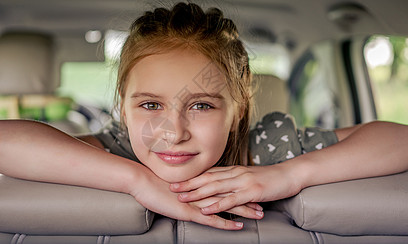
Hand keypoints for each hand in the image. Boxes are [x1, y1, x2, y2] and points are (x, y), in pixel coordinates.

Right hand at [129, 166, 261, 229]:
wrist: (142, 181)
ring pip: (226, 206)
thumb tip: (196, 189)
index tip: (254, 191)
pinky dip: (226, 223)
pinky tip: (238, 226)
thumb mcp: (176, 185)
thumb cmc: (155, 183)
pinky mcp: (190, 211)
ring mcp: (197, 201)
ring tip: (259, 214)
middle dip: (249, 199)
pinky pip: (212, 219)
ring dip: (244, 210)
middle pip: (231, 194)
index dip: (240, 189)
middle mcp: (202, 191)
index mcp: (200, 184)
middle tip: (265, 202)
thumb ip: (188, 187)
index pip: (225, 186)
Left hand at [170, 164, 302, 214]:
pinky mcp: (251, 191)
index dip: (192, 176)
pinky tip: (206, 208)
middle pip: (207, 178)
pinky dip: (217, 204)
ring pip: (215, 187)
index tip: (178, 178)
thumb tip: (223, 185)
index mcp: (234, 170)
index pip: (209, 172)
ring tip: (183, 198)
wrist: (290, 174)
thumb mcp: (250, 177)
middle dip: (189, 183)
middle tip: (172, 187)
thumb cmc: (271, 177)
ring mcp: (243, 182)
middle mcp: (235, 173)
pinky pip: (231, 199)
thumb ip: (236, 180)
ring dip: (197, 193)